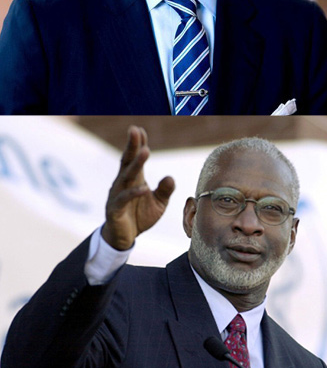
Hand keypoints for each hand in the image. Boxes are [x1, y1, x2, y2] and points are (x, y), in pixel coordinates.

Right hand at [101, 126, 174, 250]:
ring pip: (126, 176)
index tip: (140, 129)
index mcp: (134, 179)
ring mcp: (117, 195)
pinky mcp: (115, 209)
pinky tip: (144, 188)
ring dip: (136, 164)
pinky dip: (134, 193)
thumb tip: (170, 177)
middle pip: (127, 161)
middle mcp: (123, 183)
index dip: (138, 144)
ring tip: (145, 151)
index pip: (135, 158)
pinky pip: (124, 199)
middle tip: (135, 130)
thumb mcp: (159, 203)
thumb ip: (165, 190)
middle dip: (132, 145)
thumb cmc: (140, 216)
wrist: (125, 238)